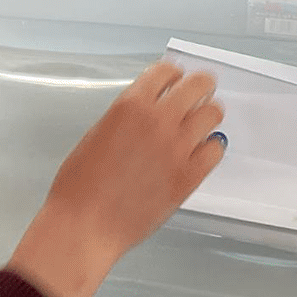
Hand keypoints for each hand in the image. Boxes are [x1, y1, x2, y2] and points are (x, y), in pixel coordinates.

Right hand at [7, 63, 226, 296]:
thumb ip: (129, 116)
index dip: (174, 74)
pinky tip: (201, 152)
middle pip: (199, 85)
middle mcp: (160, 119)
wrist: (86, 224)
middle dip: (201, 87)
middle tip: (201, 94)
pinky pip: (216, 149)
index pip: (167, 71)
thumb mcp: (99, 132)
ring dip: (208, 115)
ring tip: (201, 125)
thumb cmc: (80, 183)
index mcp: (131, 104)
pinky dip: (211, 147)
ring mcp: (179, 148)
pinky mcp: (190, 176)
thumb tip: (152, 110)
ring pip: (213, 114)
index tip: (177, 80)